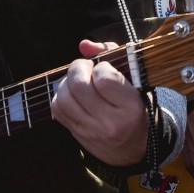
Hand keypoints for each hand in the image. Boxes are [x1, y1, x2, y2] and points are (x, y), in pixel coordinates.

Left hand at [52, 39, 148, 166]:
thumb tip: (84, 45)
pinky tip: (71, 94)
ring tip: (77, 79)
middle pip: (79, 86)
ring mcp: (91, 131)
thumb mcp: (135, 81)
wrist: (135, 147)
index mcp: (130, 107)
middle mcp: (110, 122)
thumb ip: (112, 54)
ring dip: (66, 82)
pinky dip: (60, 97)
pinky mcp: (78, 135)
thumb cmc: (136, 107)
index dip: (100, 65)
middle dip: (78, 68)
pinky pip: (58, 111)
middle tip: (85, 67)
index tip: (105, 67)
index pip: (104, 78)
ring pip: (64, 99)